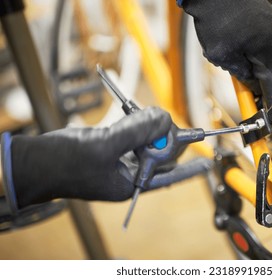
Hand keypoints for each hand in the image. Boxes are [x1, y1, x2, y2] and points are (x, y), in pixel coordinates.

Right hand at [3, 107, 208, 208]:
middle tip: (162, 120)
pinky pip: (130, 133)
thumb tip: (163, 117)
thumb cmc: (63, 164)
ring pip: (145, 141)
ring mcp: (118, 160)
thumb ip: (136, 130)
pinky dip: (133, 122)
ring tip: (148, 115)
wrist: (33, 162)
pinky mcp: (109, 147)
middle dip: (163, 136)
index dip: (189, 168)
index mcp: (130, 183)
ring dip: (148, 126)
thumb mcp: (104, 146)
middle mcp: (127, 173)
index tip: (207, 162)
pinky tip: (133, 112)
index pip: (167, 177)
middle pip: (158, 154)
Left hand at [182, 0, 271, 106]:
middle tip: (258, 102)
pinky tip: (255, 64)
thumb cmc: (215, 21)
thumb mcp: (223, 56)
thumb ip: (243, 76)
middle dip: (271, 90)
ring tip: (253, 82)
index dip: (271, 104)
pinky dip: (270, 62)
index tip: (270, 117)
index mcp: (268, 51)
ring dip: (270, 76)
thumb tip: (257, 87)